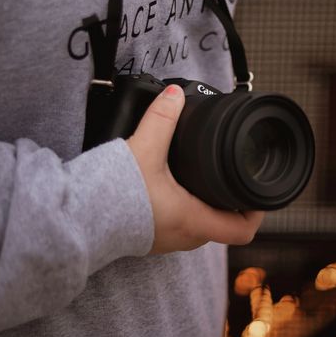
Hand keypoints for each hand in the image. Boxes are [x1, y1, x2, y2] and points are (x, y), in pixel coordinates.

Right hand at [127, 84, 263, 254]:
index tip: (259, 193)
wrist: (76, 218)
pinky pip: (178, 225)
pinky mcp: (150, 237)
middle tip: (233, 177)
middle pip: (223, 226)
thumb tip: (174, 95)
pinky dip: (184, 208)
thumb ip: (161, 119)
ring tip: (205, 179)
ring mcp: (167, 241)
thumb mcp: (143, 150)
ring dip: (206, 205)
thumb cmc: (112, 195)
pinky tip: (174, 188)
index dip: (257, 213)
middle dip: (231, 204)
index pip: (242, 230)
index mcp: (193, 221)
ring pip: (200, 226)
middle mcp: (185, 237)